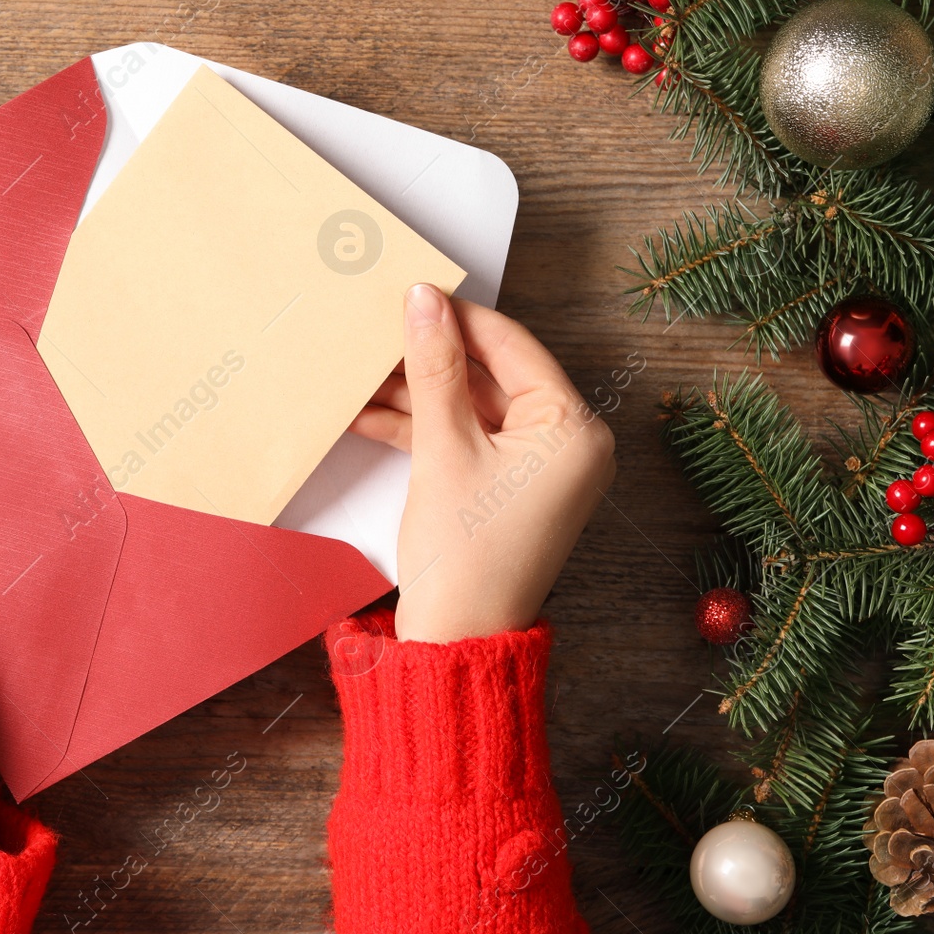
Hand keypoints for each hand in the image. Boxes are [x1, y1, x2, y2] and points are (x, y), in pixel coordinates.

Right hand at [349, 284, 614, 642]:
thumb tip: (424, 301)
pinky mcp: (505, 486)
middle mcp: (566, 443)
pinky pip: (465, 438)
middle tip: (377, 330)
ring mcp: (536, 466)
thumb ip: (433, 368)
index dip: (456, 318)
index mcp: (573, 428)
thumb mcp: (442, 448)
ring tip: (360, 371)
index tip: (409, 292)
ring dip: (416, 392)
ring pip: (470, 406)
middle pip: (490, 374)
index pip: (511, 346)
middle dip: (429, 357)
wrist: (456, 640)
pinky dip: (421, 427)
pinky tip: (368, 413)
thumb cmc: (465, 559)